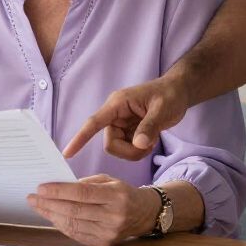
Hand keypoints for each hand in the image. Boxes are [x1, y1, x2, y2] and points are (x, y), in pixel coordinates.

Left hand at [27, 175, 160, 245]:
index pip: (82, 193)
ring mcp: (108, 233)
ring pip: (73, 224)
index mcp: (116, 196)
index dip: (59, 191)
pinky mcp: (103, 244)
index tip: (41, 188)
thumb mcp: (109, 180)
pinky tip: (52, 216)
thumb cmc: (123, 193)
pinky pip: (76, 234)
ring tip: (38, 206)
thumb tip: (57, 187)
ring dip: (51, 215)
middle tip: (33, 198)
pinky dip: (61, 225)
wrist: (144, 214)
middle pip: (74, 210)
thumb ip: (85, 183)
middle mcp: (113, 216)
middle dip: (49, 204)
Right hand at [62, 76, 189, 160]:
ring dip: (135, 152)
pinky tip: (150, 141)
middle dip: (129, 151)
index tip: (67, 153)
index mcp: (117, 104)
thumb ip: (150, 126)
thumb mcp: (162, 109)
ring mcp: (121, 124)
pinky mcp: (128, 132)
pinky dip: (139, 150)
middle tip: (148, 146)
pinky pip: (127, 149)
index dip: (80, 138)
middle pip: (110, 144)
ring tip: (151, 141)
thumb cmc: (169, 94)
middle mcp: (115, 115)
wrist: (178, 92)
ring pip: (118, 149)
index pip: (94, 122)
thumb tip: (139, 144)